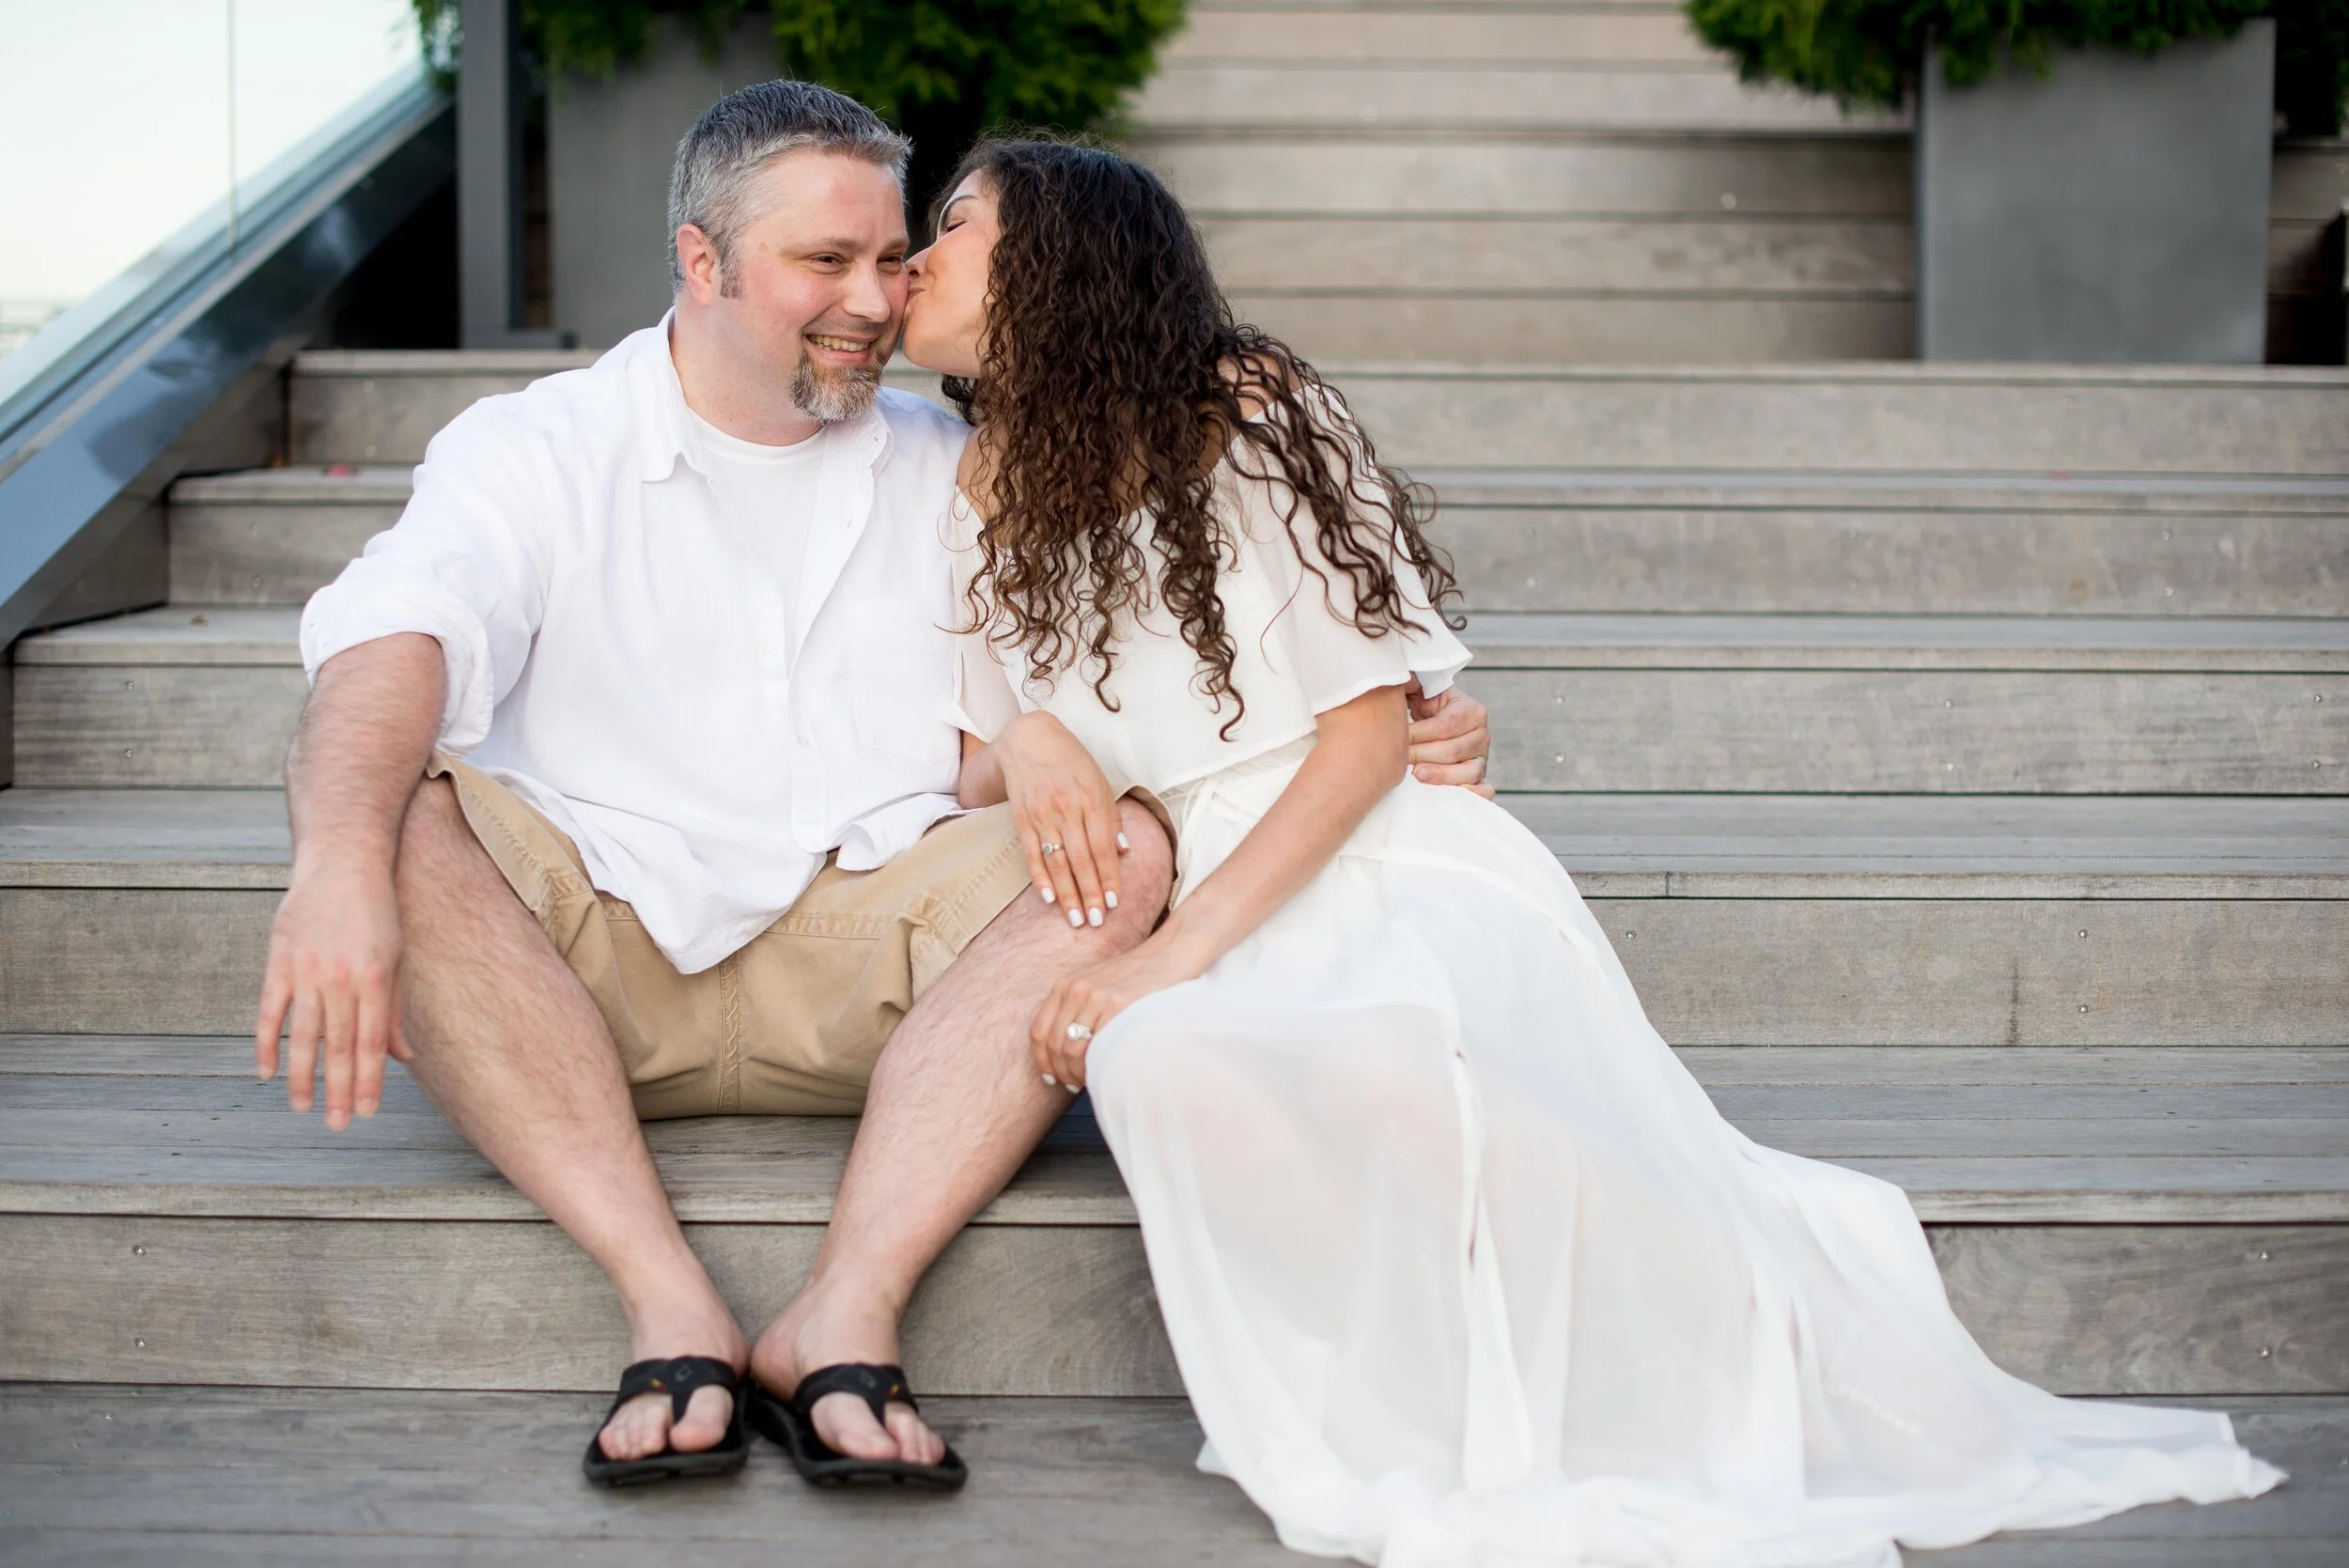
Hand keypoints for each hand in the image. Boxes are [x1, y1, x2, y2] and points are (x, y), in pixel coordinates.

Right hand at [255, 856, 410, 1128]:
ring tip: (303, 1108)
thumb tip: (403, 1058)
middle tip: (339, 1125)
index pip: (371, 1042)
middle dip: (340, 1090)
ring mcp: (306, 971)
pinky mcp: (279, 961)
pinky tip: (268, 1072)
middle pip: (339, 1046)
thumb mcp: (397, 958)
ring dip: (303, 1077)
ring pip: (304, 1036)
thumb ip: (394, 1009)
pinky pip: (270, 1012)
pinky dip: (268, 1044)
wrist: (342, 863)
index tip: (367, 1111)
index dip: (369, 1080)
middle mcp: (341, 978)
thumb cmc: (377, 913)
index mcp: (376, 979)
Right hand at [993, 710, 1126, 928]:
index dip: (1109, 877)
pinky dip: (1039, 877)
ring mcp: (1043, 814)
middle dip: (1090, 894)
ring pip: (1057, 862)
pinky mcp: (1022, 818)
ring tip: (1076, 919)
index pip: (1103, 847)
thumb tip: (1124, 852)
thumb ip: (1111, 818)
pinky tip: (1048, 898)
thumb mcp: (1099, 782)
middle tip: (1097, 922)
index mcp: (1091, 799)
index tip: (1114, 903)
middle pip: (1081, 859)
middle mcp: (1067, 808)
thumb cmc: (1071, 762)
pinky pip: (1031, 853)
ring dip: (1067, 894)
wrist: (1029, 740)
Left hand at [1031, 937, 1206, 1090]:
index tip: (1051, 1077)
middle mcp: (1075, 988)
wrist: (1170, 952)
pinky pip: (1096, 1045)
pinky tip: (1103, 1071)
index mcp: (1065, 984)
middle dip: (1061, 1071)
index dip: (1042, 1059)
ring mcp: (1096, 996)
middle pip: (1054, 1044)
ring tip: (1088, 1081)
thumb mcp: (1096, 985)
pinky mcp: (1118, 1004)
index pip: (1039, 1030)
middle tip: (1073, 1084)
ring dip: (1076, 1073)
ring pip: (1071, 1049)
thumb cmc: (1136, 977)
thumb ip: (1078, 1009)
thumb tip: (1065, 1052)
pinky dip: (1095, 1065)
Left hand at [1406, 680, 1493, 797]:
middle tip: (1396, 760)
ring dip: (1439, 776)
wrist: (1436, 722)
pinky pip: (1483, 790)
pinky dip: (1469, 795)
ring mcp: (1482, 758)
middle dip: (1421, 755)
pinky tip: (1444, 795)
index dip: (1417, 733)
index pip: (1444, 726)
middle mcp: (1482, 735)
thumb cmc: (1423, 706)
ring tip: (1416, 775)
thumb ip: (1411, 681)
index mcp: (1472, 710)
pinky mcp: (1480, 777)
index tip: (1393, 737)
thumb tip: (1401, 677)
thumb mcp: (1419, 689)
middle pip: (1452, 751)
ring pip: (1468, 772)